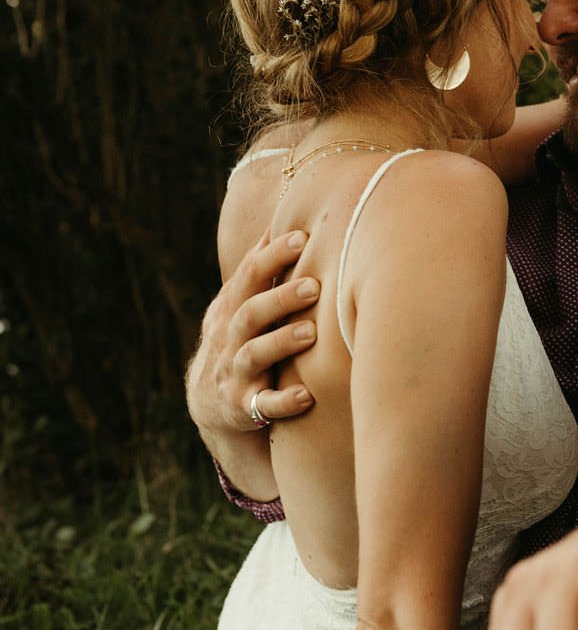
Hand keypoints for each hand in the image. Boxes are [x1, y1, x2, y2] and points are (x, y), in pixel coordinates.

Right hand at [186, 229, 318, 442]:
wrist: (211, 404)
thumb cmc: (239, 340)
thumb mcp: (240, 305)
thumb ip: (257, 271)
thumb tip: (279, 222)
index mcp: (232, 308)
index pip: (249, 275)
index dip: (273, 256)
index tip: (302, 237)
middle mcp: (229, 337)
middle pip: (251, 312)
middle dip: (281, 298)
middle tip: (314, 285)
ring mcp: (235, 372)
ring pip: (254, 355)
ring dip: (282, 343)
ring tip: (311, 333)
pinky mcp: (244, 406)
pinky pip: (263, 405)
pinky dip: (283, 401)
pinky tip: (306, 396)